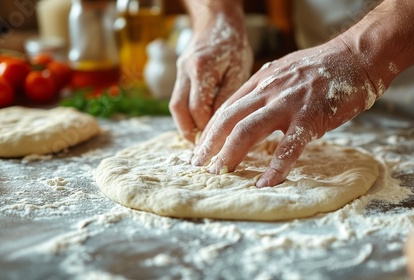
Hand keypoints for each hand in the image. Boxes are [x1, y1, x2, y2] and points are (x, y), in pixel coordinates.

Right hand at [169, 12, 252, 141]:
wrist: (217, 21)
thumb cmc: (233, 45)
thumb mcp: (238, 69)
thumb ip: (228, 96)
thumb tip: (220, 124)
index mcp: (202, 69)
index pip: (199, 108)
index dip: (207, 128)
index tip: (217, 144)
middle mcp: (186, 71)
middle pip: (179, 109)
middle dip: (190, 132)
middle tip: (202, 149)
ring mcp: (179, 72)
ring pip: (175, 106)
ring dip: (185, 125)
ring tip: (197, 141)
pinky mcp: (179, 73)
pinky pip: (179, 99)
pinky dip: (186, 114)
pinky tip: (198, 124)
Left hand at [191, 38, 386, 187]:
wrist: (356, 57)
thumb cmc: (323, 67)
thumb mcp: (284, 71)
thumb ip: (266, 89)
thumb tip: (253, 111)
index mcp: (261, 81)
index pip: (226, 107)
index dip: (210, 129)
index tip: (202, 146)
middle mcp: (268, 90)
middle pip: (228, 119)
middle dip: (209, 144)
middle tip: (199, 165)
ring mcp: (287, 104)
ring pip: (247, 131)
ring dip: (230, 155)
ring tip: (220, 174)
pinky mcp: (310, 118)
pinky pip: (288, 147)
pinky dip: (275, 169)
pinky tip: (265, 184)